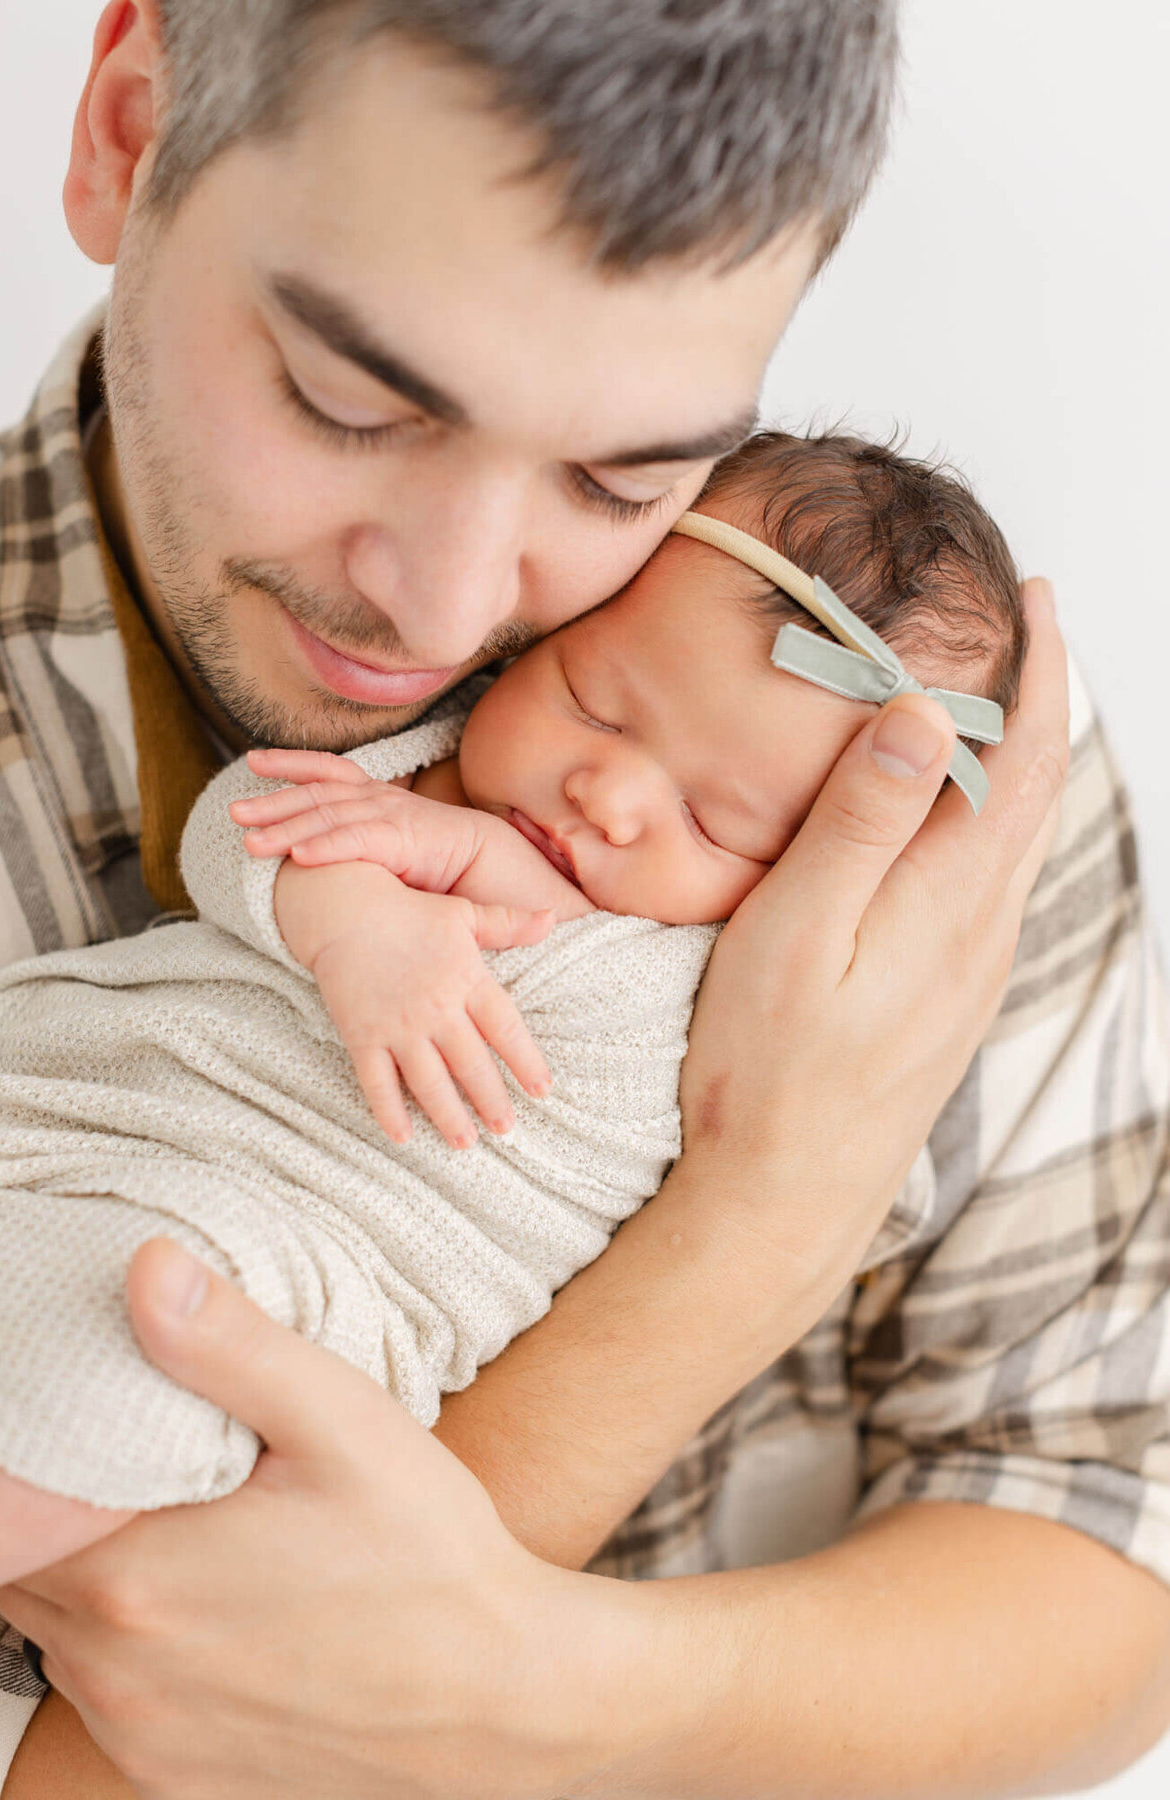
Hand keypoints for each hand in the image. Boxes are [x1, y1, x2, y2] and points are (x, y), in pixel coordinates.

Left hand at [0, 1240, 646, 1799]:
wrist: (502, 1698)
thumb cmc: (429, 1556)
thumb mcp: (341, 1422)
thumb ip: (231, 1344)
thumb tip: (147, 1269)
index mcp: (134, 1575)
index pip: (21, 1501)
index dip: (52, 1452)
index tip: (118, 1418)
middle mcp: (114, 1671)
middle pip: (33, 1565)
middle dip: (74, 1509)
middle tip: (161, 1463)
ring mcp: (139, 1735)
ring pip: (61, 1634)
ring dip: (100, 1580)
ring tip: (193, 1527)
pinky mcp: (169, 1778)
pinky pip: (109, 1699)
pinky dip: (134, 1649)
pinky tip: (213, 1606)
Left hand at [232, 749, 484, 891]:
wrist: (492, 863)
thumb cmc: (439, 860)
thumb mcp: (389, 845)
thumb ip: (357, 843)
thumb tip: (315, 855)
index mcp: (374, 797)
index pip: (327, 772)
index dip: (291, 763)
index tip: (254, 761)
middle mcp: (378, 800)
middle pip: (316, 795)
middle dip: (272, 801)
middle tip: (234, 812)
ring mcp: (390, 816)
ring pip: (328, 818)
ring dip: (285, 829)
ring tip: (249, 843)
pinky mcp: (403, 840)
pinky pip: (356, 841)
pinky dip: (325, 847)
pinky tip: (297, 856)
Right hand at [274, 859, 552, 1146]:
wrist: (343, 908)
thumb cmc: (409, 912)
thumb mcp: (463, 913)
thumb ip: (508, 924)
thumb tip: (552, 920)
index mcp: (466, 979)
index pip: (505, 1028)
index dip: (526, 1061)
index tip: (542, 1090)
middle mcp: (436, 1008)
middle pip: (471, 1064)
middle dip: (491, 1100)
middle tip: (506, 1129)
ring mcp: (398, 1026)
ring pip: (429, 1082)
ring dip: (448, 1115)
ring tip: (465, 1143)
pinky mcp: (363, 1036)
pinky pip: (377, 1082)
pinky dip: (389, 1111)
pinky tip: (403, 1137)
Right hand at [675, 579, 1067, 1328]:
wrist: (785, 1197)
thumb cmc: (769, 1070)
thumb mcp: (795, 932)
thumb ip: (860, 823)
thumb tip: (921, 715)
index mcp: (952, 900)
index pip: (1024, 757)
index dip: (1039, 671)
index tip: (1034, 600)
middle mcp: (983, 931)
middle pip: (1035, 791)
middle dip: (1036, 700)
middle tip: (1017, 629)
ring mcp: (971, 970)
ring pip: (1015, 839)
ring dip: (1014, 759)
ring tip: (984, 702)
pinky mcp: (949, 998)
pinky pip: (988, 883)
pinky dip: (985, 818)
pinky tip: (945, 818)